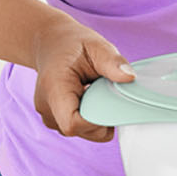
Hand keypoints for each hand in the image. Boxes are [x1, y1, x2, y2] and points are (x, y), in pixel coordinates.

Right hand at [29, 19, 133, 143]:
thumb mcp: (96, 45)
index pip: (73, 123)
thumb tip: (130, 78)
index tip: (111, 103)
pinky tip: (89, 97)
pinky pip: (78, 128)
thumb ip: (112, 62)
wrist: (50, 43)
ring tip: (95, 91)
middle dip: (101, 117)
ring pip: (81, 132)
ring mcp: (48, 115)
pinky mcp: (54, 119)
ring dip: (96, 117)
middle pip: (80, 130)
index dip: (97, 121)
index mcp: (54, 88)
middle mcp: (46, 106)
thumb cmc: (72, 44)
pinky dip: (89, 117)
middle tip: (107, 91)